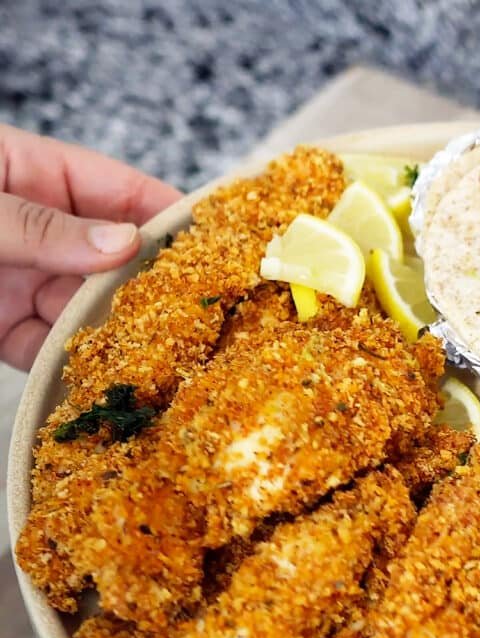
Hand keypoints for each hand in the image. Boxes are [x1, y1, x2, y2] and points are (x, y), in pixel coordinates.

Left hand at [0, 124, 180, 369]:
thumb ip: (42, 225)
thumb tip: (123, 242)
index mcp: (30, 173)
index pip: (117, 189)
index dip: (166, 213)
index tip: (214, 239)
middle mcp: (35, 231)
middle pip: (110, 259)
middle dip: (150, 286)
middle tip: (198, 311)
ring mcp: (20, 281)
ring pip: (84, 312)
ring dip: (117, 335)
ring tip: (156, 356)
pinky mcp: (1, 329)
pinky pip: (46, 351)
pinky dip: (71, 368)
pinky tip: (101, 378)